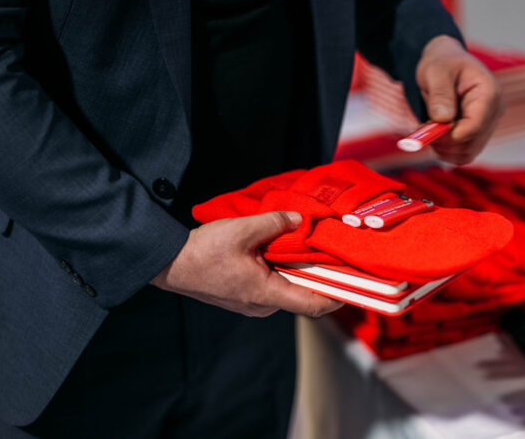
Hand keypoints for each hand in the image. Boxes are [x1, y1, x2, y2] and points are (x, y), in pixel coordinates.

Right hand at [151, 211, 343, 317]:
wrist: (169, 264)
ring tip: (304, 243)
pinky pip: (271, 286)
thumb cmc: (202, 251)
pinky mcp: (243, 297)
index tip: (356, 283)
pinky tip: (278, 249)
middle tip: (331, 250)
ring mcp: (252, 303)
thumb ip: (274, 223)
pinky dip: (280, 270)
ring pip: (286, 288)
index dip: (339, 296)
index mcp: (267, 294)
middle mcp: (263, 305)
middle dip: (318, 274)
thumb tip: (298, 219)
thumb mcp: (242, 230)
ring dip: (296, 269)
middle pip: (302, 294)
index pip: (314, 304)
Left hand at [415, 35, 504, 164]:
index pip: (474, 127)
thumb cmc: (442, 63)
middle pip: (470, 144)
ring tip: (428, 130)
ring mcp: (488, 125)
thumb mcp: (436, 71)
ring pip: (467, 154)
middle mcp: (494, 112)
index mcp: (489, 94)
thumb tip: (442, 119)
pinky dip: (446, 151)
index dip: (449, 135)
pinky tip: (435, 136)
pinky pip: (464, 154)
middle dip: (443, 142)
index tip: (426, 129)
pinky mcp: (478, 134)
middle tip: (423, 129)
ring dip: (443, 149)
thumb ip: (440, 94)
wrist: (446, 63)